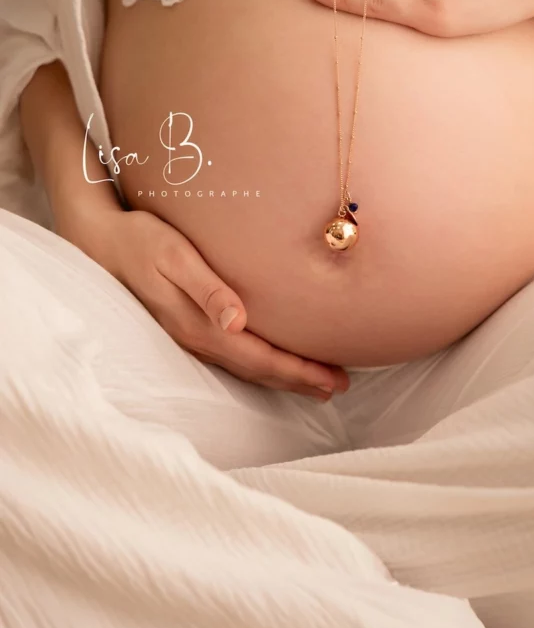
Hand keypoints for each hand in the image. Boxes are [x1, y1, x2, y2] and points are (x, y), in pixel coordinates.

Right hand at [58, 203, 348, 400]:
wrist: (102, 241)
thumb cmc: (143, 240)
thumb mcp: (175, 257)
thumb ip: (207, 289)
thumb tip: (237, 321)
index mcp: (200, 326)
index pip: (261, 358)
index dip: (299, 371)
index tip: (333, 378)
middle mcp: (197, 339)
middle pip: (258, 369)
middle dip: (299, 380)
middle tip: (338, 386)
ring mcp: (190, 336)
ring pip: (246, 365)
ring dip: (282, 375)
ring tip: (315, 381)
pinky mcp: (187, 326)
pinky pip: (233, 354)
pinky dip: (260, 362)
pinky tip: (271, 359)